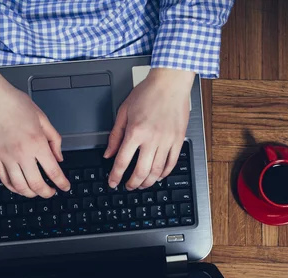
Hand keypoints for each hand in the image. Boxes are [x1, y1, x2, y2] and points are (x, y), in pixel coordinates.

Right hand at [0, 61, 69, 197]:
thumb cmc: (14, 103)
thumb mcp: (42, 118)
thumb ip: (54, 140)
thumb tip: (58, 157)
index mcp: (36, 143)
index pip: (53, 172)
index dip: (62, 183)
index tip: (65, 187)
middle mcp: (21, 153)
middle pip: (37, 184)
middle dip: (47, 193)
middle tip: (51, 192)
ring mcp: (6, 157)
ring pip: (20, 187)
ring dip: (31, 194)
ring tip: (36, 192)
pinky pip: (4, 180)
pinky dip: (14, 188)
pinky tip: (20, 187)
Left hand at [105, 68, 194, 189]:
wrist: (170, 82)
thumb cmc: (147, 93)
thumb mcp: (124, 112)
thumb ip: (115, 135)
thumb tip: (108, 154)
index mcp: (135, 132)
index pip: (122, 161)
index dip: (115, 176)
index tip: (113, 182)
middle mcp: (152, 138)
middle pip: (141, 171)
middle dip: (132, 184)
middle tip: (128, 186)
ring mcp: (167, 140)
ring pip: (157, 171)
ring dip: (148, 182)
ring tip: (142, 184)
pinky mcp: (179, 139)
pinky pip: (172, 163)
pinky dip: (164, 173)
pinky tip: (158, 176)